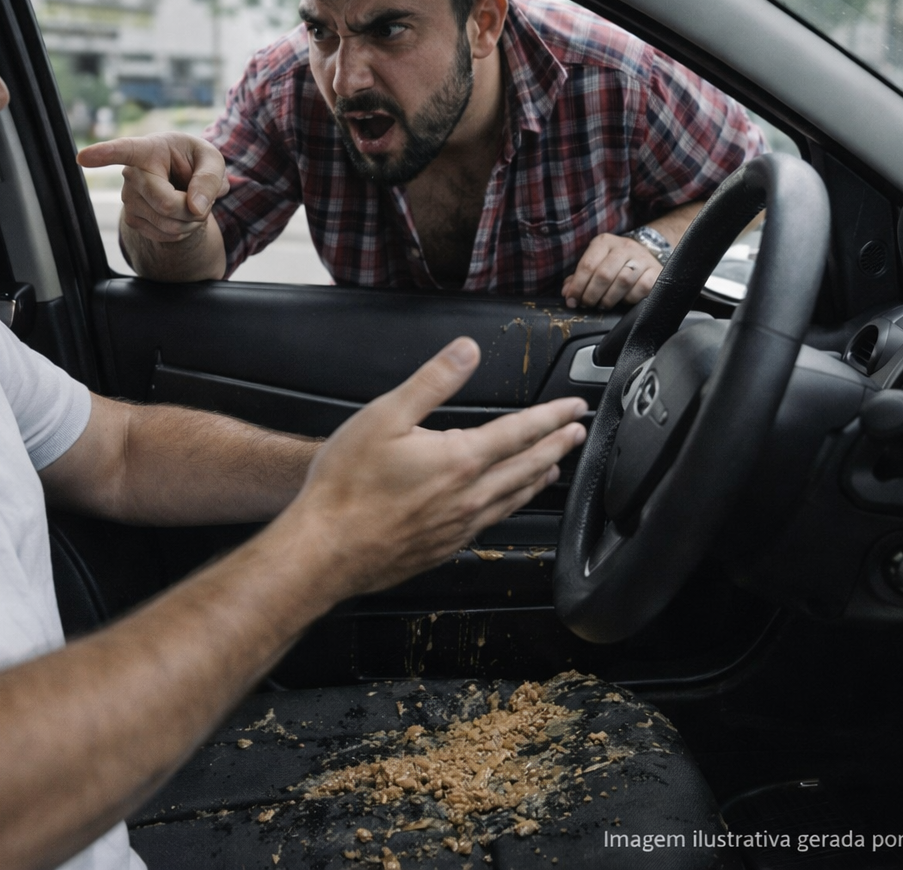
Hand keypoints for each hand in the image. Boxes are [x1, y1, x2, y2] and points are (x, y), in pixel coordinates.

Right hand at [77, 132, 226, 243]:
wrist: (183, 181)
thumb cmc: (196, 163)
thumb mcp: (212, 160)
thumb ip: (209, 179)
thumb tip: (195, 208)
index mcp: (148, 149)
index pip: (124, 150)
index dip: (103, 154)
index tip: (82, 157)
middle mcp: (131, 174)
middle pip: (167, 205)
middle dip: (195, 209)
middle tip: (202, 197)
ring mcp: (128, 199)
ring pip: (169, 224)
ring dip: (192, 221)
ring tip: (190, 203)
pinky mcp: (131, 219)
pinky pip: (165, 236)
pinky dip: (183, 231)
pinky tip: (180, 215)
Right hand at [281, 338, 587, 595]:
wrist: (326, 551)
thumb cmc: (346, 486)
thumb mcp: (385, 416)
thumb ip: (432, 382)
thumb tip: (466, 351)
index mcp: (459, 459)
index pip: (520, 432)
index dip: (552, 416)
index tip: (574, 406)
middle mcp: (469, 496)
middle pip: (527, 467)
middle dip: (557, 446)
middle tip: (577, 432)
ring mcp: (459, 526)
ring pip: (514, 498)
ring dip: (539, 477)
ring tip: (554, 467)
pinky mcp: (445, 547)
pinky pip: (493, 521)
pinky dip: (511, 506)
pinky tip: (507, 504)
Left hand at [561, 232, 661, 308]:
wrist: (645, 256)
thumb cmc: (614, 264)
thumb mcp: (596, 264)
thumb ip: (579, 278)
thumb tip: (566, 293)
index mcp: (604, 242)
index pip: (587, 265)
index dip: (577, 286)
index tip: (572, 301)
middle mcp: (624, 246)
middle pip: (604, 274)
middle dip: (591, 294)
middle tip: (587, 305)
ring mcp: (642, 258)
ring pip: (623, 281)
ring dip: (609, 298)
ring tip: (603, 305)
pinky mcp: (656, 271)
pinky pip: (642, 287)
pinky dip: (630, 298)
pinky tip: (624, 301)